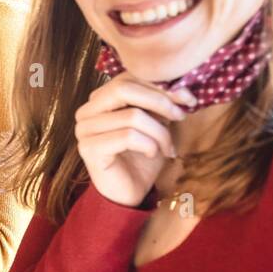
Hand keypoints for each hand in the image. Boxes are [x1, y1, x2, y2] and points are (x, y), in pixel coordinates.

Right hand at [74, 74, 195, 207]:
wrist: (130, 194)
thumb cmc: (142, 158)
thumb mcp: (155, 123)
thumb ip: (160, 103)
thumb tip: (181, 89)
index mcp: (99, 101)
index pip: (127, 78)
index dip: (160, 84)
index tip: (188, 98)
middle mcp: (86, 112)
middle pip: (123, 89)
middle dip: (159, 101)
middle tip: (180, 116)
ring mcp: (84, 130)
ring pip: (131, 116)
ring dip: (160, 132)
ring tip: (167, 147)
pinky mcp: (89, 149)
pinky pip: (128, 136)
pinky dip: (149, 144)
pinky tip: (153, 153)